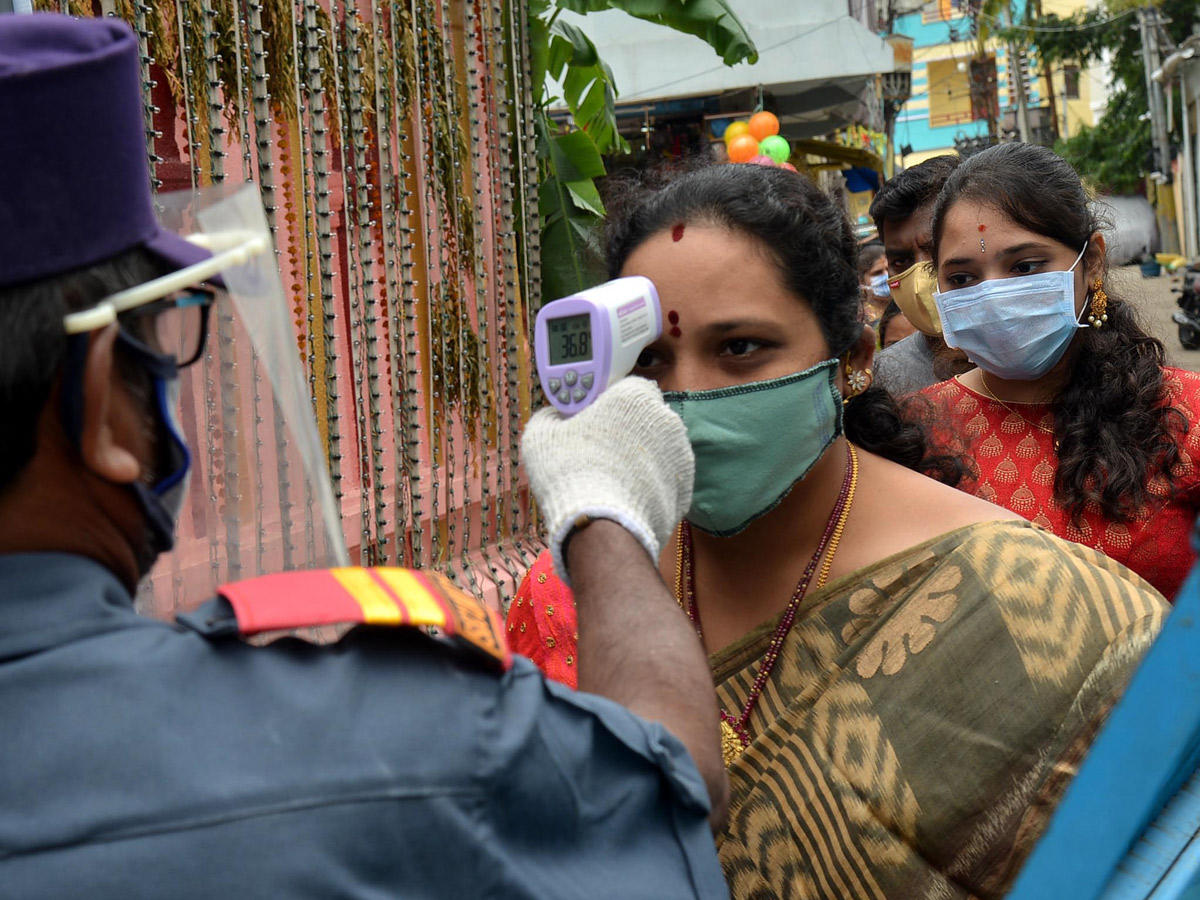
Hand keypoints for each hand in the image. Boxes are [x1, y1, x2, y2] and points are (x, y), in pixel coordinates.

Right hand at [521, 377, 693, 583]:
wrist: (602, 529)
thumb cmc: (571, 473)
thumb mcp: (541, 435)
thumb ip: (552, 415)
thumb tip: (555, 415)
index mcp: (635, 396)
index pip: (622, 387)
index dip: (604, 402)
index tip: (589, 419)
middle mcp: (665, 419)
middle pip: (642, 417)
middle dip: (624, 429)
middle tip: (597, 450)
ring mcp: (680, 455)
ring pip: (655, 449)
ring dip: (638, 456)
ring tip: (611, 478)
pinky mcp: (684, 488)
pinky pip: (662, 478)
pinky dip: (648, 484)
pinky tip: (626, 496)